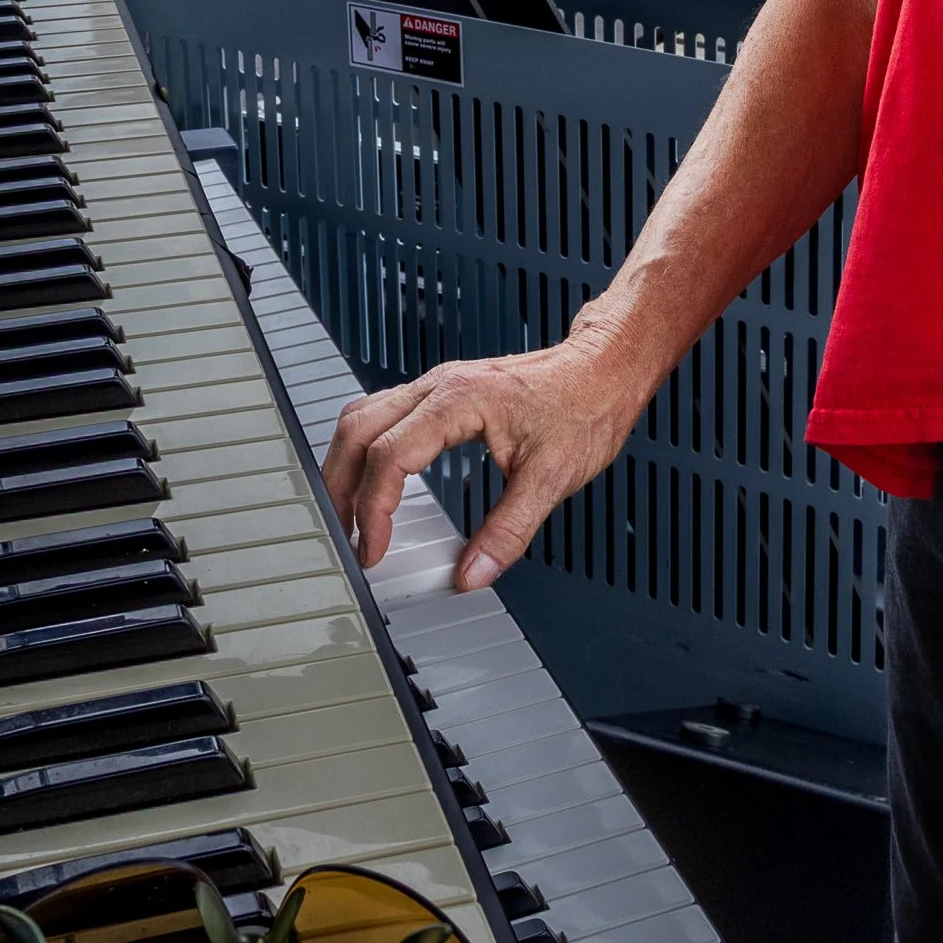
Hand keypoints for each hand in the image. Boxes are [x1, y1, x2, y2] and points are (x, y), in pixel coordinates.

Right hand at [322, 323, 647, 592]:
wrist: (603, 368)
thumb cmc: (584, 405)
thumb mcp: (553, 478)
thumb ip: (508, 530)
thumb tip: (474, 574)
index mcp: (457, 401)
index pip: (389, 457)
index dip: (373, 511)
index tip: (373, 551)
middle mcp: (437, 386)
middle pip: (357, 431)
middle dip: (339, 488)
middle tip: (340, 538)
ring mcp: (436, 385)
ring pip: (362, 417)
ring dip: (345, 466)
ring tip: (345, 514)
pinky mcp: (442, 392)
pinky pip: (382, 414)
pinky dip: (365, 450)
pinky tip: (373, 478)